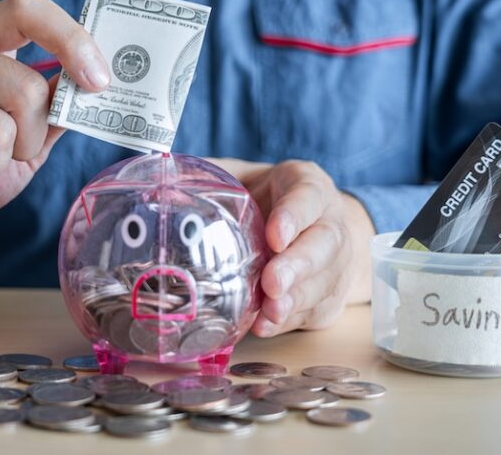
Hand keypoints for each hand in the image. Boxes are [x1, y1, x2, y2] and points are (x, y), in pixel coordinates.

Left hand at [211, 158, 375, 336]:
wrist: (310, 229)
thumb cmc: (268, 201)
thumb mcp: (246, 178)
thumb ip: (214, 176)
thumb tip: (167, 175)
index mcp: (308, 187)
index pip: (308, 196)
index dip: (294, 216)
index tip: (275, 235)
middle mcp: (329, 224)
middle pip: (324, 244)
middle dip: (297, 265)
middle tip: (272, 282)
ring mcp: (334, 263)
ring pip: (323, 281)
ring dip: (295, 300)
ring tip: (270, 311)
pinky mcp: (328, 297)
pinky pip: (313, 311)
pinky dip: (289, 321)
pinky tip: (267, 325)